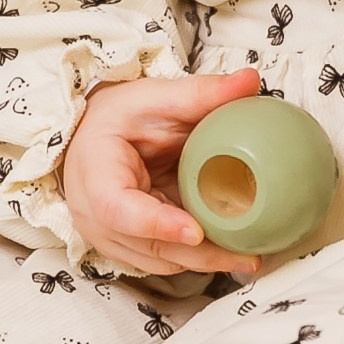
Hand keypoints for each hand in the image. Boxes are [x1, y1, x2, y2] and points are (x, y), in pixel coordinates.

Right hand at [60, 68, 265, 278]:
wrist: (93, 136)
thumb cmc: (118, 117)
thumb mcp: (154, 98)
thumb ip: (200, 93)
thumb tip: (251, 80)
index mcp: (95, 175)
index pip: (119, 209)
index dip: (157, 224)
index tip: (196, 231)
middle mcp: (95, 217)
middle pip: (149, 246)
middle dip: (201, 255)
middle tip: (248, 256)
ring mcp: (110, 238)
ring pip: (161, 261)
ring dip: (204, 262)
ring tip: (250, 257)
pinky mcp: (128, 248)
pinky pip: (165, 261)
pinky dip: (197, 258)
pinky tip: (231, 251)